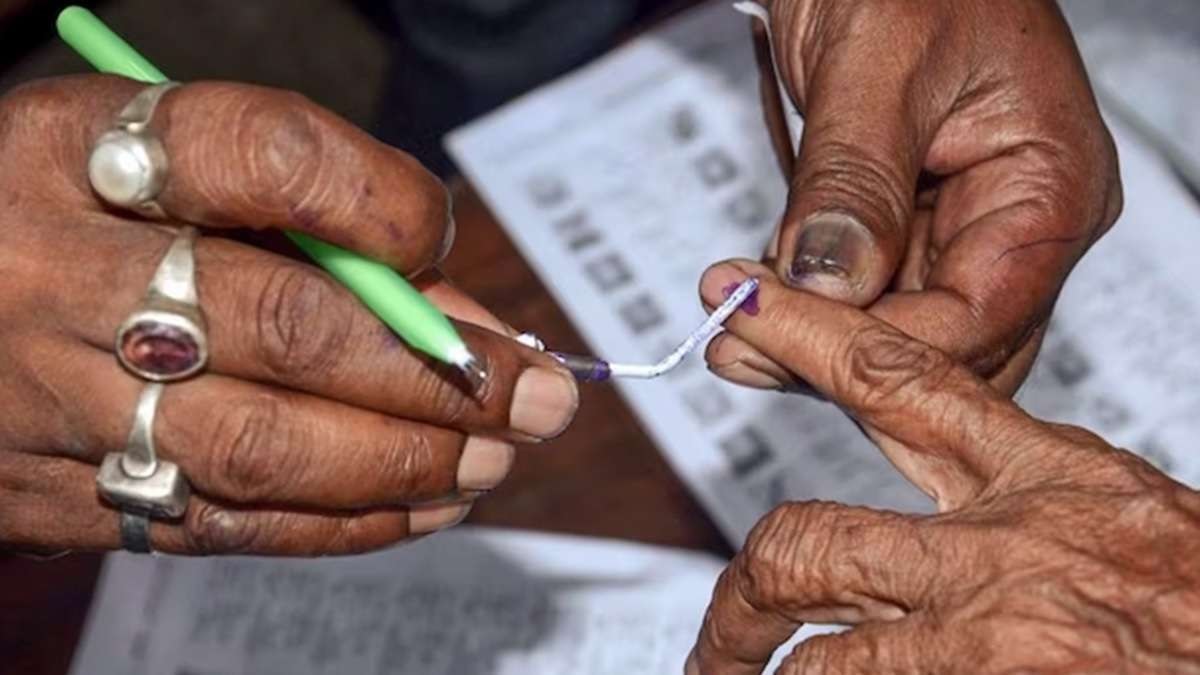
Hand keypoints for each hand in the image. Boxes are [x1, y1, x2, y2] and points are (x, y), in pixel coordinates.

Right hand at [0, 76, 577, 555]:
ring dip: (409, 460)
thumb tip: (463, 313)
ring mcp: (50, 399)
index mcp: (79, 154)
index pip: (262, 156)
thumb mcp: (156, 171)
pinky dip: (345, 522)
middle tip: (539, 395)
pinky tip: (424, 505)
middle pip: (286, 326)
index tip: (439, 233)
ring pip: (262, 446)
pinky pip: (222, 523)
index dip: (378, 201)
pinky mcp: (55, 498)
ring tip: (496, 456)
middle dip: (441, 371)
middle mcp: (55, 276)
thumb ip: (305, 221)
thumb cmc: (69, 224)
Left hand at [687, 262, 1199, 673]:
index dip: (803, 332)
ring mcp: (988, 639)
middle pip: (810, 544)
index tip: (738, 298)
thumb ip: (1040, 498)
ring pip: (820, 656)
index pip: (894, 378)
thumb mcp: (1130, 513)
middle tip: (719, 635)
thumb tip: (971, 503)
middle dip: (746, 590)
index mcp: (1045, 477)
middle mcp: (1001, 552)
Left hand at [711, 0, 1122, 394]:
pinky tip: (756, 302)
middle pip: (945, 343)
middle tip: (741, 345)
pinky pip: (868, 295)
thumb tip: (832, 286)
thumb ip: (856, 180)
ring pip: (900, 330)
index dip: (872, 345)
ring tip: (732, 330)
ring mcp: (964, 227)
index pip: (975, 318)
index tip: (772, 337)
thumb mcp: (877, 66)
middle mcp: (1019, 222)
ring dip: (815, 339)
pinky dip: (812, 308)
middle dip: (842, 358)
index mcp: (1050, 187)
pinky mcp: (910, 225)